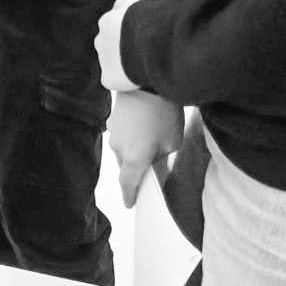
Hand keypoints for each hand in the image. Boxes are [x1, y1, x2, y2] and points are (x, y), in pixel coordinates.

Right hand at [107, 89, 183, 206]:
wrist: (147, 81)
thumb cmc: (164, 115)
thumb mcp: (173, 143)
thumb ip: (162, 158)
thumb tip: (154, 163)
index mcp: (133, 160)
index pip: (128, 184)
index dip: (129, 195)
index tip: (130, 204)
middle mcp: (119, 149)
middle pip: (125, 166)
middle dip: (136, 168)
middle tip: (152, 164)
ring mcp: (113, 133)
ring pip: (122, 149)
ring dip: (133, 149)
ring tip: (151, 139)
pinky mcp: (112, 118)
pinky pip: (121, 134)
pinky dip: (131, 135)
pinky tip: (144, 125)